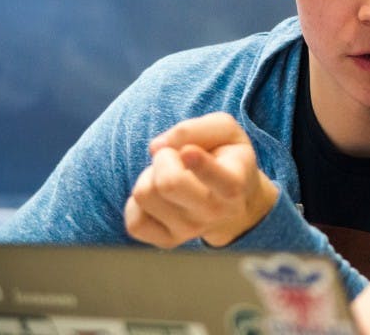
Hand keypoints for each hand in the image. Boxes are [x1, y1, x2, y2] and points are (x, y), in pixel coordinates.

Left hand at [124, 112, 278, 247]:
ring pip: (144, 195)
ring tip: (168, 175)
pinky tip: (157, 197)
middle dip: (163, 158)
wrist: (236, 202)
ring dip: (150, 176)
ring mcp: (191, 230)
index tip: (189, 153)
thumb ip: (197, 128)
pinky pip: (134, 222)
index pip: (218, 179)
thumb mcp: (226, 131)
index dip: (200, 164)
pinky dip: (137, 203)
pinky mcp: (169, 242)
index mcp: (234, 183)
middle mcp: (214, 212)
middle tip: (174, 156)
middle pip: (168, 183)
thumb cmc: (228, 158)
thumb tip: (157, 147)